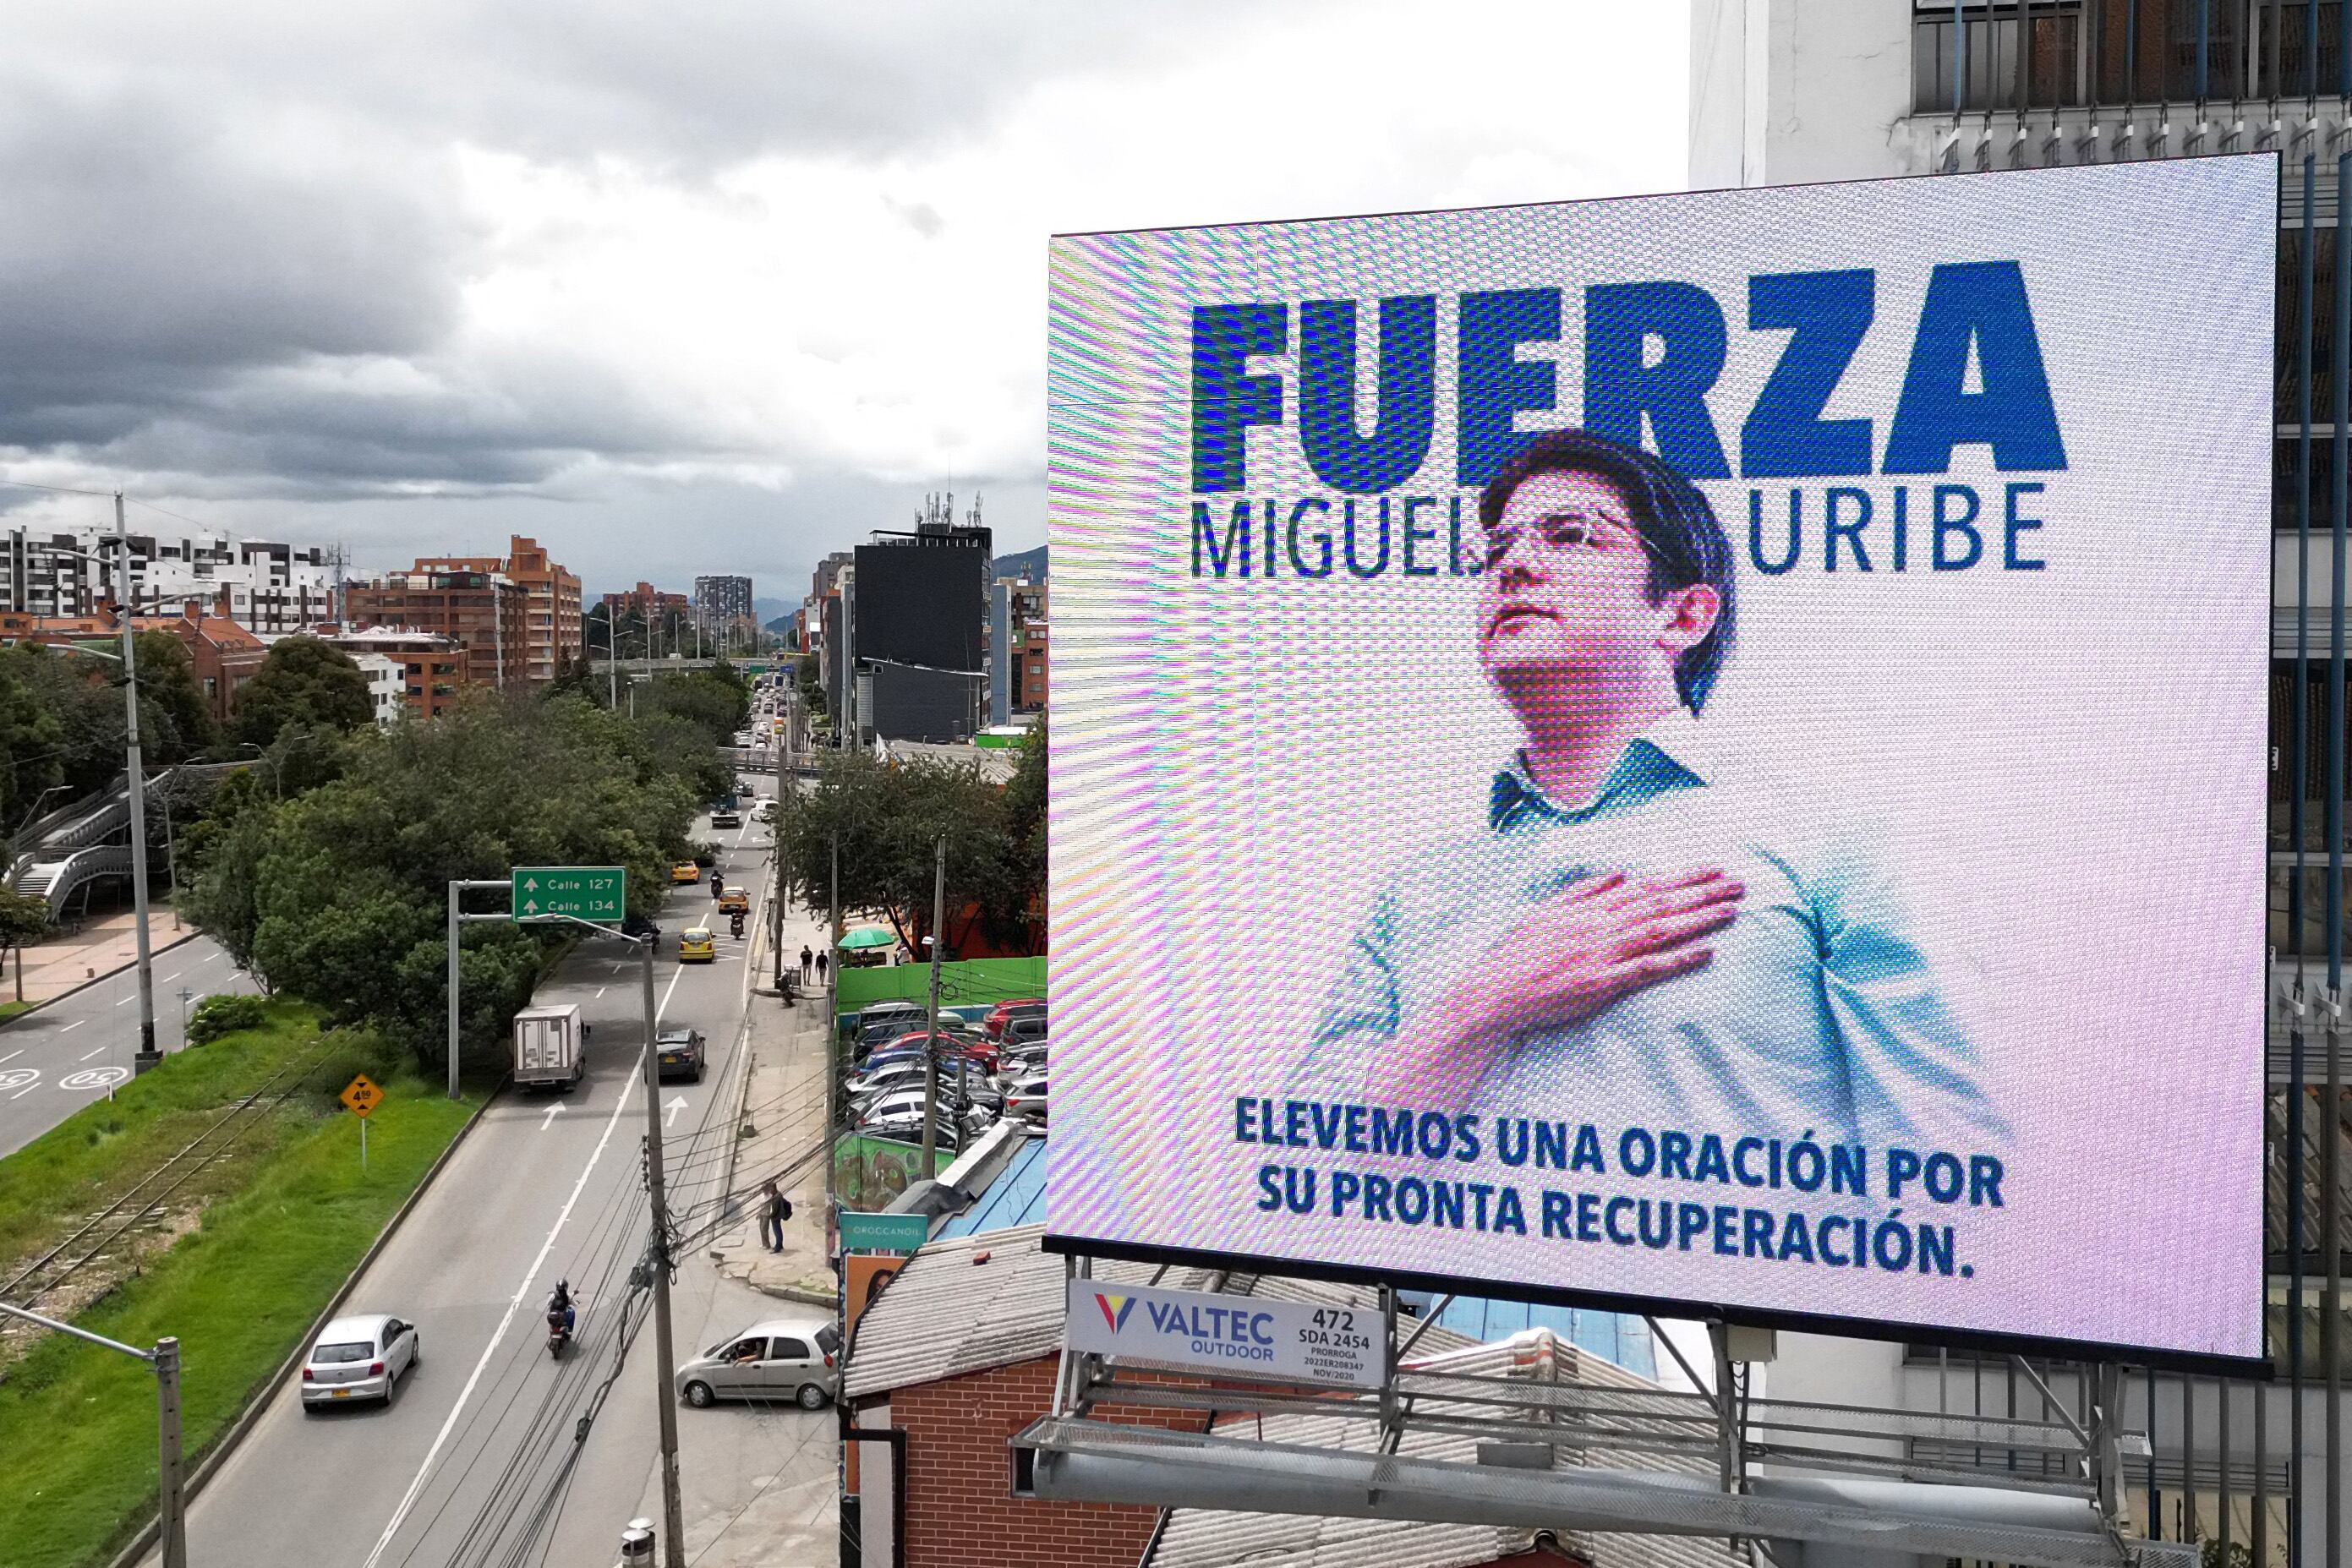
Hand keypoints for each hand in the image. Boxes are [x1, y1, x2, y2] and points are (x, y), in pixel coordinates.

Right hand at [1375, 868, 1742, 1105]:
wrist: (1492, 991)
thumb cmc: (1515, 954)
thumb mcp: (1545, 910)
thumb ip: (1584, 889)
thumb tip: (1619, 872)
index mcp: (1588, 907)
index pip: (1645, 886)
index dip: (1682, 876)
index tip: (1712, 868)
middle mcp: (1600, 926)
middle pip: (1660, 902)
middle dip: (1703, 891)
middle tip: (1739, 883)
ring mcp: (1602, 954)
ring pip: (1660, 929)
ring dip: (1699, 918)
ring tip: (1732, 910)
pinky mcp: (1602, 983)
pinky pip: (1648, 969)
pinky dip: (1679, 959)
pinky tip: (1706, 952)